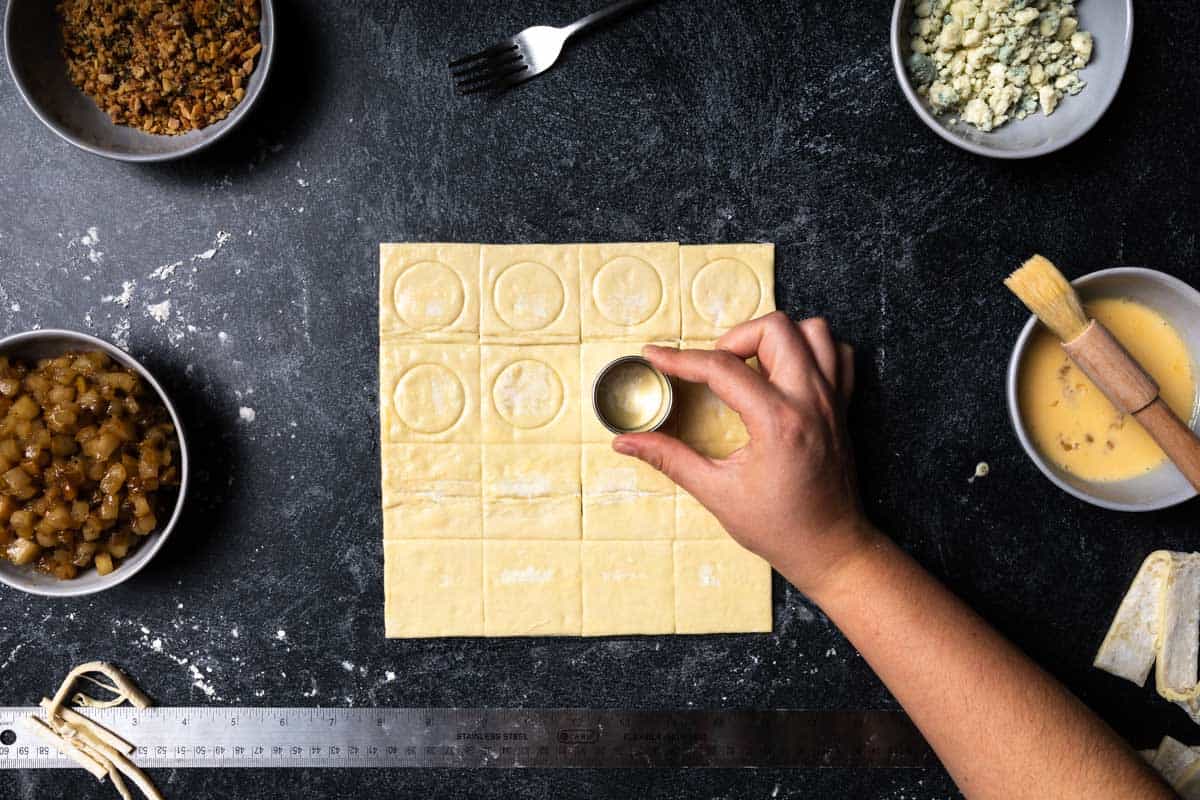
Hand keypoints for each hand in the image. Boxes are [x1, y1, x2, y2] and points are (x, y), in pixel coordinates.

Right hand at [613, 311, 875, 597]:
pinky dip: (812, 351)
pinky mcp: (843, 407)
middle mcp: (810, 402)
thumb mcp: (717, 494)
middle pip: (775, 329)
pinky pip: (838, 354)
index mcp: (777, 422)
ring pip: (813, 331)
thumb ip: (669, 459)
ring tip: (751, 365)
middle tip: (713, 369)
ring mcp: (832, 401)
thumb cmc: (779, 527)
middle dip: (734, 338)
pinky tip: (786, 374)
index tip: (655, 357)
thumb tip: (626, 442)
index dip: (680, 358)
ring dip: (777, 338)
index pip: (722, 368)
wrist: (831, 548)